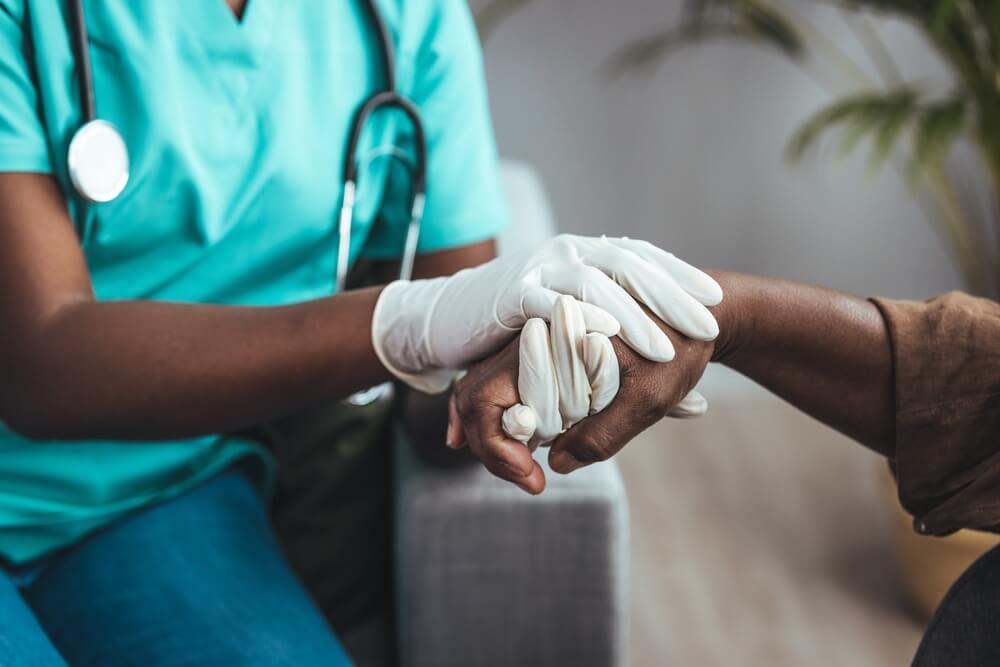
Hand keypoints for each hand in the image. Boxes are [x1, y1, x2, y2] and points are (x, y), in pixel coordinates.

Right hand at [371, 235, 721, 392]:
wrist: (447, 314)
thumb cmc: (519, 326)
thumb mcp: (571, 323)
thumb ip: (611, 340)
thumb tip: (666, 371)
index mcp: (585, 254)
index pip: (640, 260)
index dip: (677, 278)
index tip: (713, 301)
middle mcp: (567, 253)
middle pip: (627, 266)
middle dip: (669, 294)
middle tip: (706, 322)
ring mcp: (539, 269)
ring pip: (594, 284)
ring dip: (631, 316)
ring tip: (664, 346)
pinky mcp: (512, 293)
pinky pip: (550, 303)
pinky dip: (579, 322)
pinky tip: (603, 343)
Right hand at [449, 310, 714, 492]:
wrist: (704, 313)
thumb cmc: (680, 350)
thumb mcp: (649, 399)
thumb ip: (601, 435)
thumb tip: (554, 463)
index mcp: (551, 337)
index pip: (485, 397)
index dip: (497, 447)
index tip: (534, 479)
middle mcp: (534, 335)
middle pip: (475, 395)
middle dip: (489, 445)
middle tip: (526, 479)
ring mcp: (536, 342)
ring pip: (484, 391)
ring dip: (493, 434)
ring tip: (520, 468)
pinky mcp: (547, 352)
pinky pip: (506, 387)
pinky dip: (503, 419)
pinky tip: (516, 447)